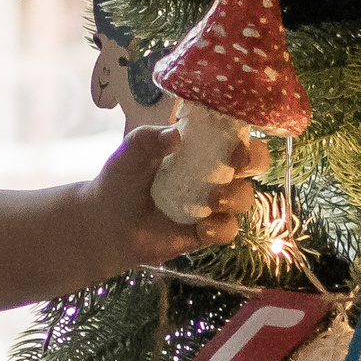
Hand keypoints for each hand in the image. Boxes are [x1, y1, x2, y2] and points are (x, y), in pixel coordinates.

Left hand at [85, 122, 273, 272]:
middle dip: (252, 160)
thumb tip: (175, 135)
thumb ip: (148, 139)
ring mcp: (212, 203)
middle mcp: (213, 171)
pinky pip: (229, 229)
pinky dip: (221, 229)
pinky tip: (202, 229)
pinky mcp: (207, 231)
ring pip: (245, 197)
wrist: (107, 225)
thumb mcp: (129, 154)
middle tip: (235, 163)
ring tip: (212, 201)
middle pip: (253, 162)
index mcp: (199, 145)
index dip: (242, 129)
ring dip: (236, 196)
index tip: (233, 132)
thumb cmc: (120, 181)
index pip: (232, 131)